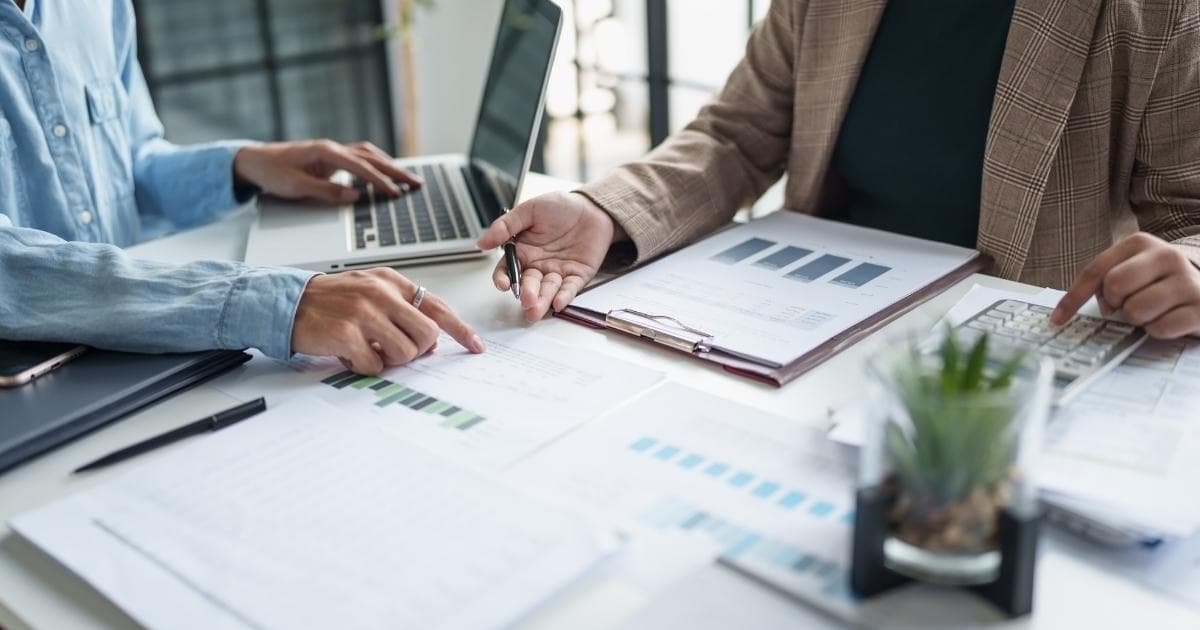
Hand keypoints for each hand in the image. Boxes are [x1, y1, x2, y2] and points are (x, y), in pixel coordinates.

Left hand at [233, 140, 422, 204]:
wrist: (253, 161)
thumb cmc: (271, 172)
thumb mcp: (295, 187)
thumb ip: (326, 191)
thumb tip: (354, 196)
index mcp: (325, 152)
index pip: (361, 167)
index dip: (380, 181)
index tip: (396, 193)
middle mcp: (332, 149)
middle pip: (371, 157)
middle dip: (395, 170)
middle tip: (416, 183)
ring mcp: (332, 152)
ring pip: (368, 155)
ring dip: (388, 166)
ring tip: (406, 178)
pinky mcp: (330, 158)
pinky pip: (359, 159)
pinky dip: (375, 165)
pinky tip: (384, 174)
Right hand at [291, 268, 484, 374]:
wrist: (287, 302)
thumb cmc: (331, 302)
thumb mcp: (370, 293)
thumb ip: (402, 310)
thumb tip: (432, 341)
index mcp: (391, 281)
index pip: (438, 306)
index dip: (461, 330)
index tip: (476, 346)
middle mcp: (380, 293)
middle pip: (427, 335)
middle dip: (416, 351)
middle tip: (394, 350)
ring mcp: (364, 312)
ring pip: (405, 352)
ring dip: (388, 360)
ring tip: (368, 349)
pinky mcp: (347, 333)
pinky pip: (374, 365)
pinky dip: (364, 367)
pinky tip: (349, 354)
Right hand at [476, 191, 623, 320]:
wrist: (591, 207)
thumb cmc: (560, 207)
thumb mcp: (529, 210)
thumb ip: (505, 226)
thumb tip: (482, 242)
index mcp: (524, 251)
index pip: (508, 270)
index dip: (504, 278)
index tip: (503, 284)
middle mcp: (539, 265)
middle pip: (529, 284)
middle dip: (527, 294)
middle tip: (526, 299)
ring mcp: (558, 272)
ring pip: (548, 290)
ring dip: (542, 300)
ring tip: (536, 309)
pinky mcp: (578, 275)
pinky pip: (570, 288)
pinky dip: (564, 296)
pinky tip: (558, 303)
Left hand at [1051, 232, 1199, 337]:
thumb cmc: (1159, 282)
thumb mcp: (1132, 270)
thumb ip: (1106, 280)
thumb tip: (1098, 309)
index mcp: (1141, 243)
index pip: (1096, 271)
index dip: (1073, 298)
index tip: (1057, 320)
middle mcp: (1167, 256)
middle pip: (1114, 286)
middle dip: (1115, 303)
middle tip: (1128, 304)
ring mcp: (1188, 281)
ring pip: (1136, 311)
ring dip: (1138, 319)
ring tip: (1153, 311)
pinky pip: (1159, 329)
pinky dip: (1158, 330)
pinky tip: (1170, 319)